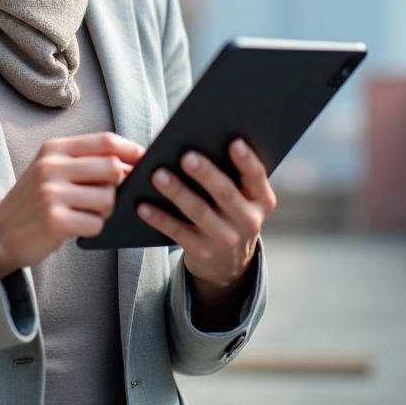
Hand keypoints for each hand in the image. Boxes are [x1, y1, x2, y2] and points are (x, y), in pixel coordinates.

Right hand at [0, 132, 144, 277]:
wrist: (0, 232)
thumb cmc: (37, 200)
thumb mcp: (54, 170)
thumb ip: (86, 161)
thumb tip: (132, 163)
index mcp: (54, 148)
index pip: (105, 141)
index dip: (132, 150)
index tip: (146, 160)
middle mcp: (51, 166)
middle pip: (112, 168)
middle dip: (119, 185)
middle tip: (107, 196)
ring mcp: (51, 193)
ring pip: (108, 198)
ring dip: (106, 211)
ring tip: (87, 212)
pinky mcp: (54, 220)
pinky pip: (96, 223)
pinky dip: (94, 228)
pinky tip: (77, 227)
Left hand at [137, 138, 275, 290]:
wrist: (229, 262)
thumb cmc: (230, 213)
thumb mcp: (243, 199)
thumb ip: (232, 176)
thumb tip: (198, 144)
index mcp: (261, 200)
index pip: (256, 176)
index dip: (246, 159)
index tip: (234, 142)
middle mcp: (248, 221)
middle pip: (225, 193)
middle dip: (206, 174)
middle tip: (187, 157)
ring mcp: (226, 239)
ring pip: (199, 212)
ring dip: (177, 192)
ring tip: (159, 175)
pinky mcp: (203, 252)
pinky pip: (178, 232)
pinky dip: (159, 218)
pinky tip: (144, 205)